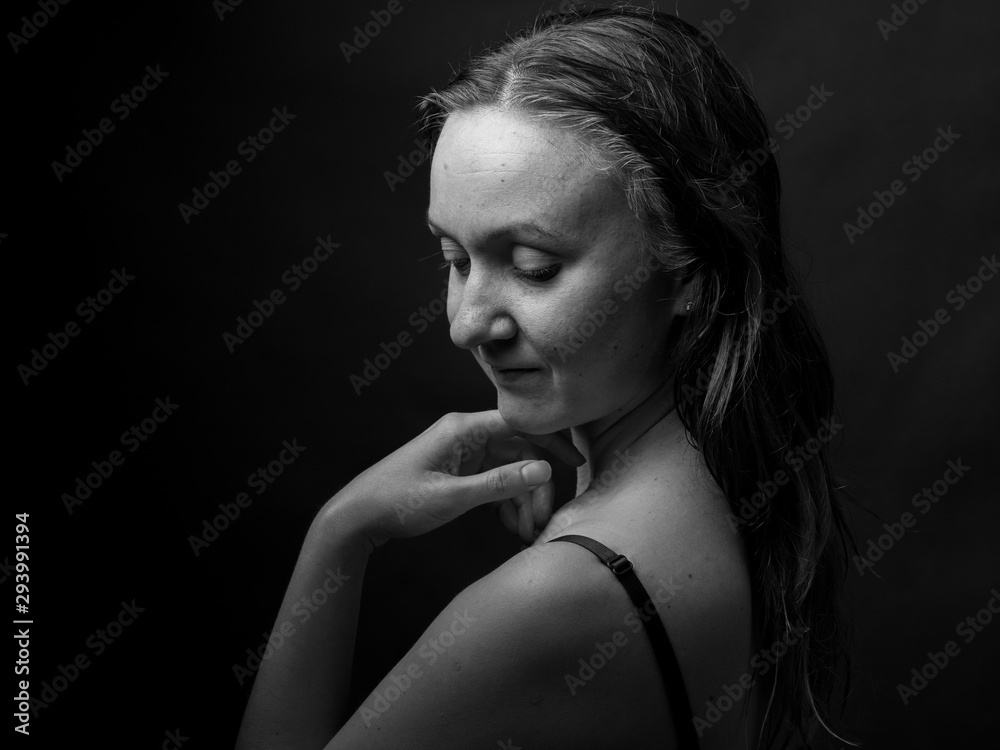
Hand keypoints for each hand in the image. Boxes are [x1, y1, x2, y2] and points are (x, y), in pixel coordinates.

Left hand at [326, 410, 583, 548]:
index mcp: (463, 429)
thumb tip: (543, 470)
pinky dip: (505, 503)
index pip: (520, 425)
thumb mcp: (452, 497)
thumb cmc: (397, 501)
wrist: (357, 516)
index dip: (551, 441)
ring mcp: (462, 454)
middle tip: (543, 520)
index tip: (576, 460)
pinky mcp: (458, 472)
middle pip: (518, 451)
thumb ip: (499, 483)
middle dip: (535, 486)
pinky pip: (493, 482)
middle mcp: (465, 435)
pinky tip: (511, 527)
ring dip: (521, 499)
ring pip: (508, 470)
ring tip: (526, 533)